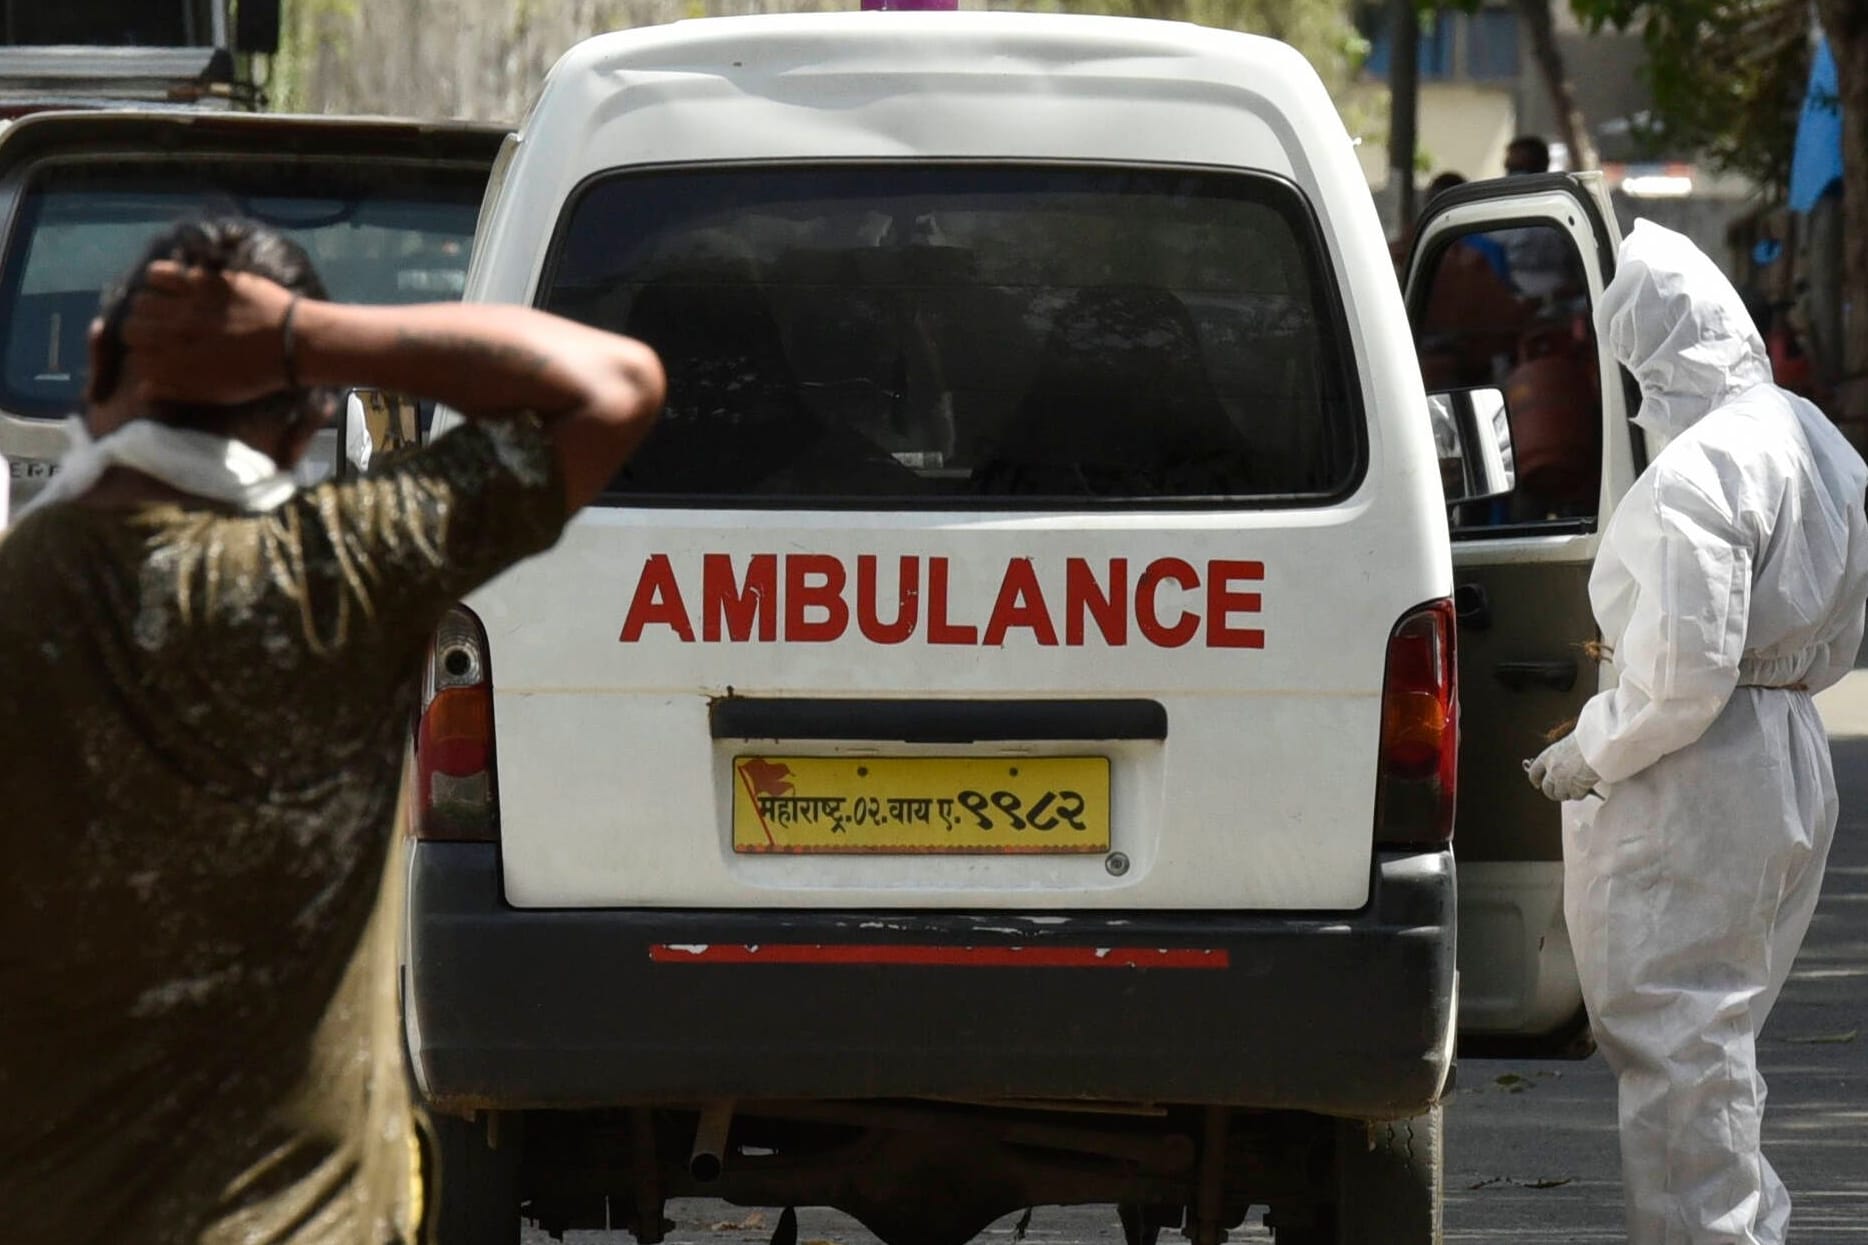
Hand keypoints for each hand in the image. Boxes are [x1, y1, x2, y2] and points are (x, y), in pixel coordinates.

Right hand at [118, 261, 299, 405]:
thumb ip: (178, 390)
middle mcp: (174, 335)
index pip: (135, 358)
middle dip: (140, 330)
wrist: (292, 342)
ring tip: (165, 306)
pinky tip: (171, 281)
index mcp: (178, 365)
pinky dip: (159, 276)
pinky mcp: (200, 282)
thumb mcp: (218, 393)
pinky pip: (161, 273)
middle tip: (157, 329)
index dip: (142, 355)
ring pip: (142, 301)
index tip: (153, 353)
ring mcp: (186, 307)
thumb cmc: (258, 373)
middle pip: (131, 328)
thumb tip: (143, 388)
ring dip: (149, 304)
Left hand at [1526, 733, 1599, 802]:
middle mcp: (1552, 769)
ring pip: (1560, 795)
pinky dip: (1580, 794)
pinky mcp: (1576, 788)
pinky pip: (1575, 796)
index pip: (1534, 772)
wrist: (1598, 743)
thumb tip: (1564, 761)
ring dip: (1566, 795)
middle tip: (1559, 792)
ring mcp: (1563, 780)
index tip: (1537, 784)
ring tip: (1573, 791)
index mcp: (1548, 756)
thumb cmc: (1586, 739)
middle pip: (1546, 788)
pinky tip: (1585, 789)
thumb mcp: (1567, 743)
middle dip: (1552, 792)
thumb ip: (1561, 755)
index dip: (1535, 780)